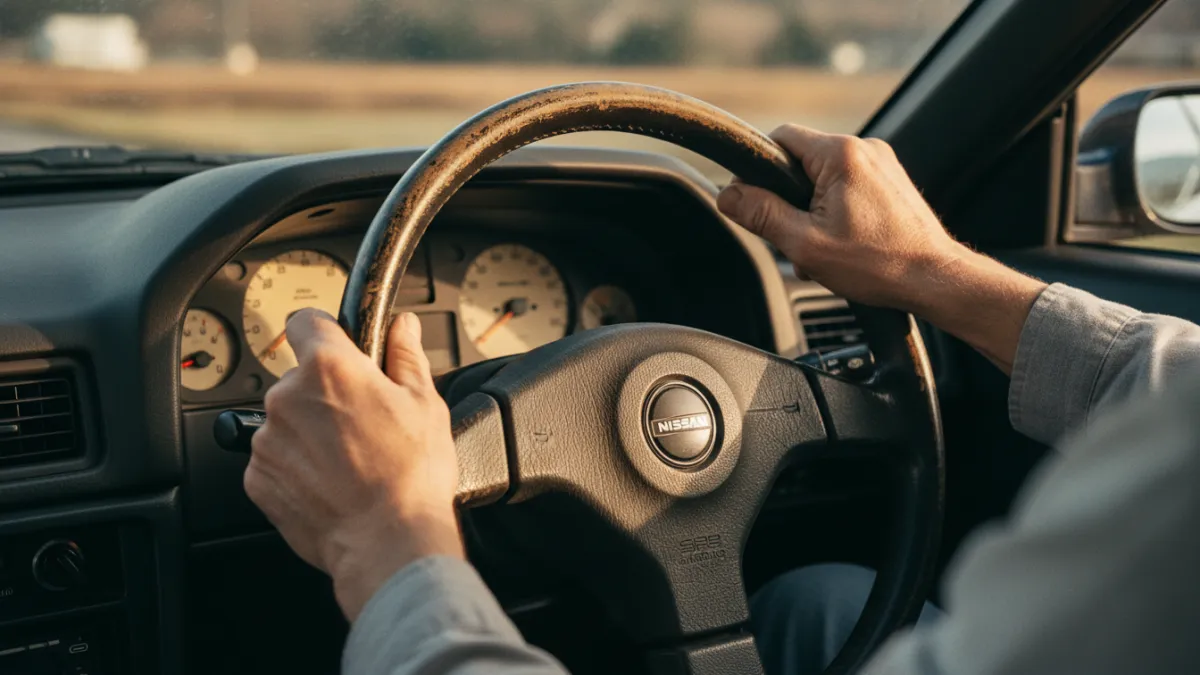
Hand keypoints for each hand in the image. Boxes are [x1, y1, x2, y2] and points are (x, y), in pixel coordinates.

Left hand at [244, 309, 462, 619]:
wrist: (387, 542)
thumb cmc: (411, 475)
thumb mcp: (425, 404)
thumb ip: (406, 356)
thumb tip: (403, 327)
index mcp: (330, 368)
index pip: (306, 320)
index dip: (326, 331)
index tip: (339, 346)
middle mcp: (288, 397)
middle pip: (301, 377)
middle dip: (326, 392)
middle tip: (364, 421)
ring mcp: (267, 440)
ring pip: (287, 420)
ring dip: (311, 431)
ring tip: (351, 460)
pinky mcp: (257, 478)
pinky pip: (276, 459)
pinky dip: (298, 466)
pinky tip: (332, 482)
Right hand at [718, 125, 964, 311]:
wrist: (935, 279)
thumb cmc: (879, 264)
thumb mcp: (804, 244)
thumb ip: (761, 214)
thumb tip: (727, 195)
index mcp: (840, 154)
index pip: (779, 138)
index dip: (757, 168)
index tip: (752, 200)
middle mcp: (864, 149)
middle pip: (801, 162)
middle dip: (788, 200)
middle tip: (793, 237)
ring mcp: (882, 165)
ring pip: (823, 179)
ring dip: (811, 213)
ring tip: (823, 249)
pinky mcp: (891, 183)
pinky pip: (847, 189)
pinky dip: (835, 215)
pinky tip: (842, 246)